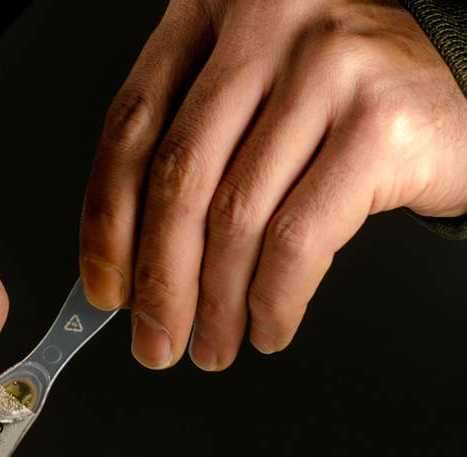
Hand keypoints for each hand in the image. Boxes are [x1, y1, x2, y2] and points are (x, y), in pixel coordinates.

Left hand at [80, 0, 466, 370]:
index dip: (106, 225)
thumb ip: (188, 159)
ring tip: (215, 344)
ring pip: (235, 217)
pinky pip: (297, 239)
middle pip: (178, 179)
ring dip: (216, 305)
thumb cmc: (338, 110)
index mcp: (212, 14)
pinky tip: (267, 327)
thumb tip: (126, 271)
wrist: (455, 96)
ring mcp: (327, 67)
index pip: (131, 129)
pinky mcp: (378, 123)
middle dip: (160, 283)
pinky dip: (274, 300)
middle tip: (156, 341)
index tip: (104, 291)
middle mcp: (266, 23)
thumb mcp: (248, 110)